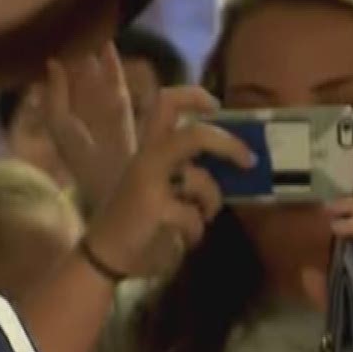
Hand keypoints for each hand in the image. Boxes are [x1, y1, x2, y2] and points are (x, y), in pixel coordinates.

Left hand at [46, 40, 137, 213]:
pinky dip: (111, 61)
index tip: (39, 34)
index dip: (49, 61)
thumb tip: (53, 62)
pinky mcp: (120, 101)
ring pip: (94, 71)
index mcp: (58, 109)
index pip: (53, 80)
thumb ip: (56, 94)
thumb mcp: (60, 123)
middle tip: (64, 21)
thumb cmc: (79, 154)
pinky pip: (115, 76)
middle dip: (70, 51)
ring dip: (91, 52)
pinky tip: (107, 43)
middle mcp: (78, 103)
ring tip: (86, 26)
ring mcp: (100, 101)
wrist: (110, 175)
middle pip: (74, 71)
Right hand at [82, 86, 255, 279]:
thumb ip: (183, 166)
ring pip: (201, 181)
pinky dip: (196, 230)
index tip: (216, 106)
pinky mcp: (154, 209)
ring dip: (211, 202)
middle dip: (227, 145)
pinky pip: (194, 216)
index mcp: (147, 148)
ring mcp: (149, 183)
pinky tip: (184, 237)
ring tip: (202, 216)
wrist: (103, 254)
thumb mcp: (157, 183)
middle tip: (249, 160)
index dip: (194, 97)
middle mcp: (146, 158)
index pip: (165, 103)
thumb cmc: (135, 219)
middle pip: (195, 135)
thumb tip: (228, 159)